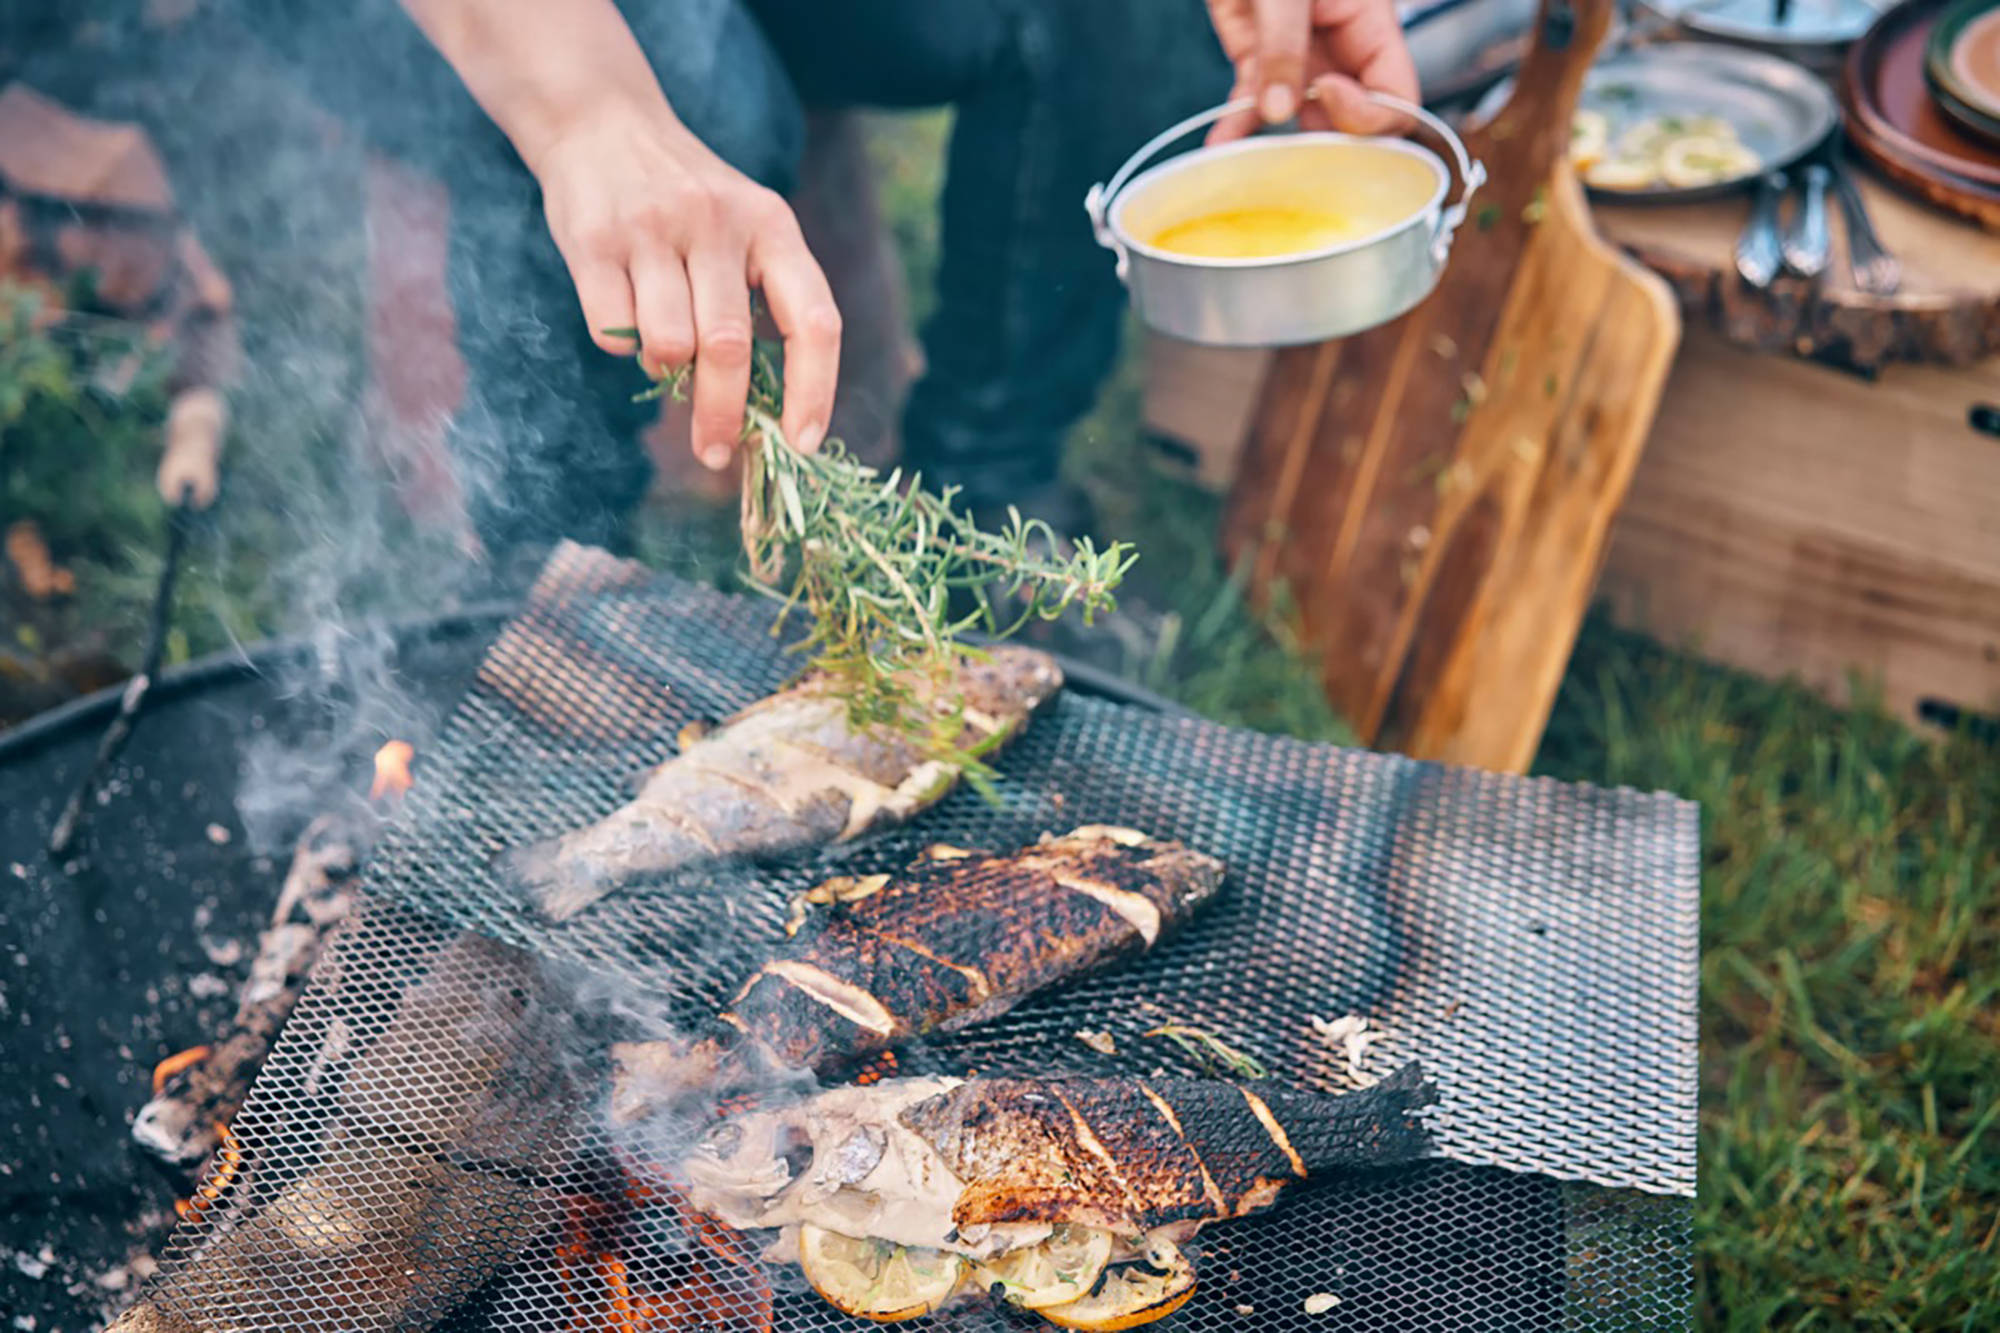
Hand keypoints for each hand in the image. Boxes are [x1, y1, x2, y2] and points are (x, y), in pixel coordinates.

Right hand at [529, 98, 840, 469]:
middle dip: (723, 417)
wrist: (603, 123)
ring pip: (669, 346)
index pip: (814, 321)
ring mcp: (653, 228)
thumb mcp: (746, 229)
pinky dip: (621, 344)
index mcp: (773, 226)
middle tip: (715, 454)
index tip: (801, 444)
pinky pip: (613, 330)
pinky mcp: (594, 240)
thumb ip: (761, 303)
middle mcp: (718, 222)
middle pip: (729, 349)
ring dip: (667, 372)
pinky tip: (624, 312)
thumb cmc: (688, 203)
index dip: (814, 391)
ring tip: (665, 352)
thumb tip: (765, 416)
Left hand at [1204, 0, 1418, 142]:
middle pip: (1351, 118)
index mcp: (1371, 26)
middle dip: (1327, 142)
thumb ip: (1283, 46)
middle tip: (1295, 156)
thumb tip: (1277, 113)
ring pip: (1299, 119)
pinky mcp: (1257, 60)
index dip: (1371, 114)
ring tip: (1248, 165)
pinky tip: (1219, 147)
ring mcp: (1298, 59)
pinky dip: (1236, 127)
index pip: (1396, 94)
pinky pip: (1252, 104)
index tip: (1329, 94)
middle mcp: (1340, 50)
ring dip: (1276, 143)